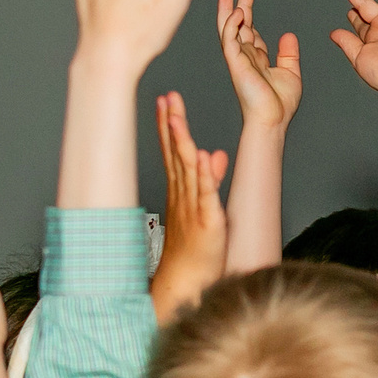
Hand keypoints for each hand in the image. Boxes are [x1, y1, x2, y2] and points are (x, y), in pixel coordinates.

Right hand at [148, 93, 228, 320]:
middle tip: (167, 96)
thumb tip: (211, 154)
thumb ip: (206, 179)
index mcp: (180, 190)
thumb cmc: (194, 247)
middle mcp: (183, 194)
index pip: (173, 151)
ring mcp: (193, 207)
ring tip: (177, 116)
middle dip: (172, 123)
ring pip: (186, 169)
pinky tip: (202, 155)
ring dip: (181, 141)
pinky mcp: (207, 221)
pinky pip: (205, 196)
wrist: (186, 280)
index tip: (165, 100)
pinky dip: (204, 176)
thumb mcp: (201, 208)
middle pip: (176, 153)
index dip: (169, 125)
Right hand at [217, 0, 301, 131]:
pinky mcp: (235, 63)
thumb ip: (288, 54)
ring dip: (227, 12)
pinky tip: (238, 12)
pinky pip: (230, 40)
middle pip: (238, 28)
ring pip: (228, 30)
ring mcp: (238, 59)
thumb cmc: (280, 104)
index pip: (250, 33)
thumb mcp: (290, 73)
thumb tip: (288, 34)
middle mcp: (246, 57)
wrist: (272, 119)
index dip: (248, 16)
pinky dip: (231, 25)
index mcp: (257, 60)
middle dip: (237, 8)